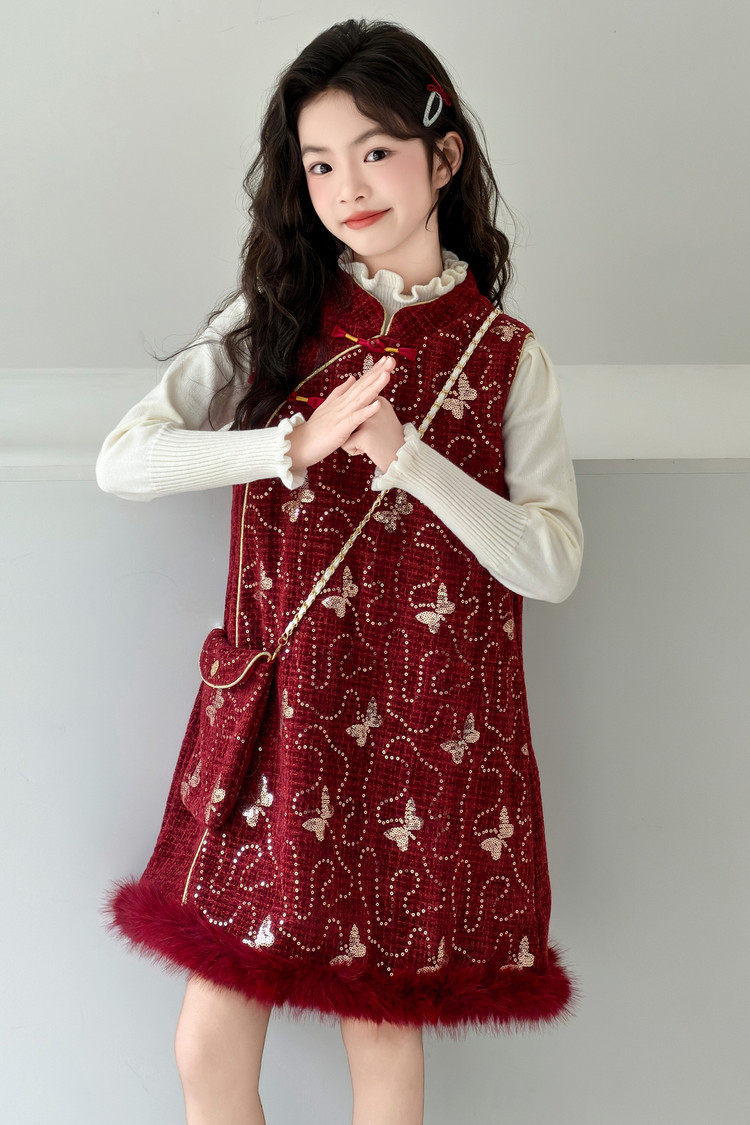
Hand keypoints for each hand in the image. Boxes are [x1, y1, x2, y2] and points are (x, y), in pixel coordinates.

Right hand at [286, 355, 394, 472]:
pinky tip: (377, 405)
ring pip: (361, 398)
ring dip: (374, 386)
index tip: (387, 360)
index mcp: (342, 399)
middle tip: (391, 360)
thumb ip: (341, 391)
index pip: (361, 382)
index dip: (374, 371)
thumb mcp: (329, 406)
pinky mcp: (341, 428)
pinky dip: (366, 411)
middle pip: (363, 386)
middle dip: (377, 373)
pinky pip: (355, 418)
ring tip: (387, 375)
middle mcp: (343, 403)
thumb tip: (353, 378)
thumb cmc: (317, 428)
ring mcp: (341, 414)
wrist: (302, 443)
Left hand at [341, 394, 404, 472]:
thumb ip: (368, 412)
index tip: (378, 432)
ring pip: (345, 431)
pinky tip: (369, 451)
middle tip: (376, 439)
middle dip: (357, 433)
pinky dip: (354, 451)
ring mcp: (369, 419)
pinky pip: (345, 444)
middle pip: (348, 420)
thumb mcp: (382, 420)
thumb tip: (349, 409)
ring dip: (355, 441)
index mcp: (378, 400)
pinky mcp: (364, 434)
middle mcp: (374, 406)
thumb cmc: (389, 442)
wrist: (402, 459)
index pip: (355, 411)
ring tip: (372, 444)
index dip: (361, 426)